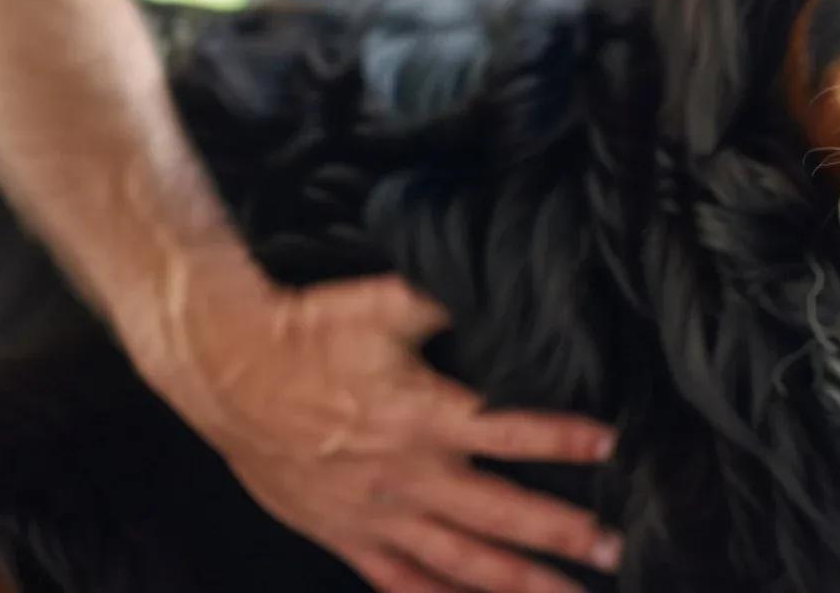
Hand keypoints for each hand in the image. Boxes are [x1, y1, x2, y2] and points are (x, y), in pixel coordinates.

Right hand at [125, 252, 620, 592]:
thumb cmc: (307, 331)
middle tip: (614, 549)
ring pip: (461, 561)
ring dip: (518, 581)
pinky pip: (399, 580)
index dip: (562, 438)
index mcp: (421, 415)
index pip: (509, 431)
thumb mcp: (380, 302)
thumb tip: (496, 277)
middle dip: (561, 534)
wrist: (226, 370)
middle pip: (500, 514)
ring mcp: (376, 514)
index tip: (611, 443)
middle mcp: (406, 475)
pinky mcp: (344, 535)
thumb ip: (444, 297)